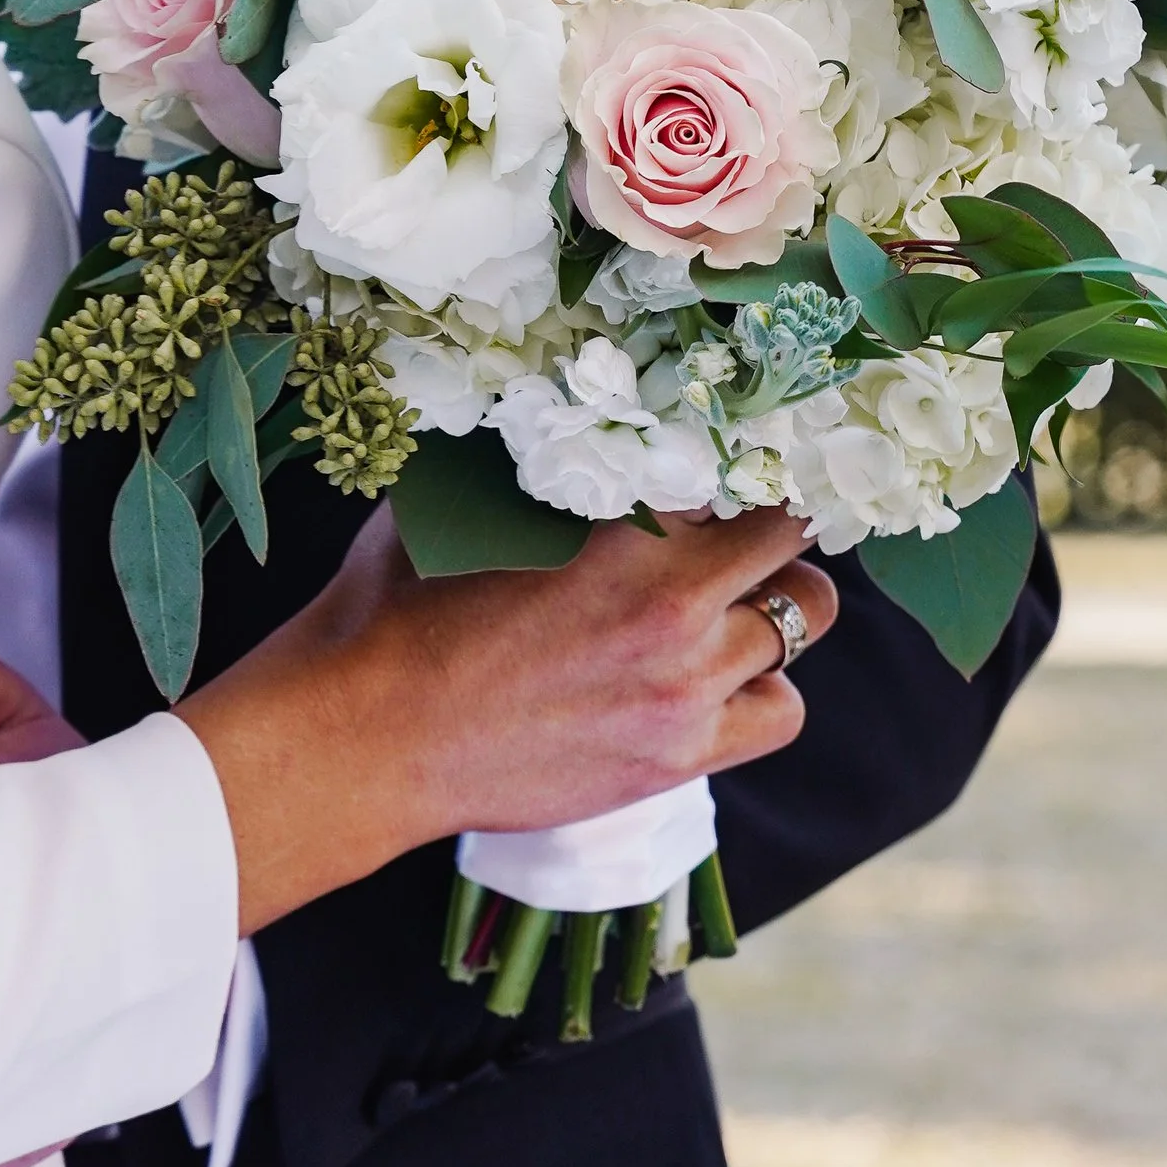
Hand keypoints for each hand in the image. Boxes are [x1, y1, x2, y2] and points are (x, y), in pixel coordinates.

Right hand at [177, 507, 838, 938]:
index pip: (737, 464)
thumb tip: (580, 411)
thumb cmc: (394, 610)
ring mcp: (682, 683)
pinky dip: (763, 693)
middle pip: (791, 538)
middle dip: (766, 529)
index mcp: (622, 518)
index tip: (720, 477)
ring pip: (803, 622)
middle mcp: (671, 598)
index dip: (733, 463)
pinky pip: (783, 712)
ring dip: (768, 609)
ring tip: (721, 613)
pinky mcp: (678, 755)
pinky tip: (714, 684)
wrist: (363, 736)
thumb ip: (542, 464)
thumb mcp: (462, 501)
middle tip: (733, 539)